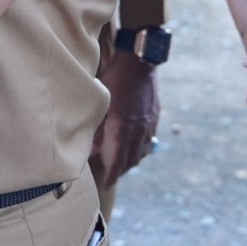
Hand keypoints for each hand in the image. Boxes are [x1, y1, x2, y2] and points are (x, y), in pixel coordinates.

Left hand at [89, 50, 158, 187]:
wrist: (139, 60)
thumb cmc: (114, 78)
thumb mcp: (100, 102)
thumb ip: (97, 129)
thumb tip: (91, 150)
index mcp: (123, 127)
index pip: (118, 160)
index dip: (112, 175)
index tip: (106, 185)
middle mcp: (139, 129)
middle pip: (131, 158)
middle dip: (121, 170)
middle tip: (111, 176)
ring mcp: (149, 122)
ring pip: (142, 150)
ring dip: (132, 160)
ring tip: (121, 164)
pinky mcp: (154, 115)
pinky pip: (149, 138)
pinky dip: (141, 147)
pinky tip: (135, 145)